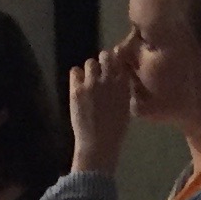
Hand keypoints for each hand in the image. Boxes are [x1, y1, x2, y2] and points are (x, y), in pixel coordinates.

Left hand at [67, 41, 134, 175]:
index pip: (121, 61)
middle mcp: (109, 80)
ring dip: (90, 70)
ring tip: (88, 81)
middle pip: (105, 56)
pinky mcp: (77, 89)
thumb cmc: (115, 130)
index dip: (116, 61)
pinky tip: (78, 86)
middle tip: (100, 72)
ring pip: (90, 62)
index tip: (113, 66)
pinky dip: (77, 76)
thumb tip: (118, 80)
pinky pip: (75, 71)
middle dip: (103, 61)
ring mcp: (92, 83)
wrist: (98, 143)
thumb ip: (123, 91)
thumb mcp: (125, 108)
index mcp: (124, 85)